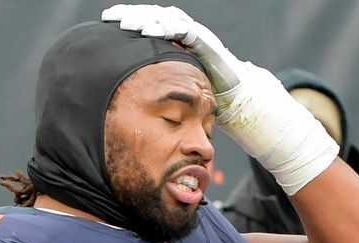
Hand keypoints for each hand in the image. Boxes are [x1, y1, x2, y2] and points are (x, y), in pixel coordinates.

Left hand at [102, 4, 337, 194]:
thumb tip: (144, 111)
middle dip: (134, 16)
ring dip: (148, 20)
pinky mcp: (213, 48)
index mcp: (181, 51)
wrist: (251, 110)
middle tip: (110, 18)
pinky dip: (171, 29)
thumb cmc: (221, 108)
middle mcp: (191, 42)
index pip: (153, 31)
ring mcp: (203, 42)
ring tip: (127, 24)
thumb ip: (171, 96)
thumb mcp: (186, 100)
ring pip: (171, 19)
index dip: (133, 27)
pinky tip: (152, 30)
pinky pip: (189, 32)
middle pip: (158, 19)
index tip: (107, 28)